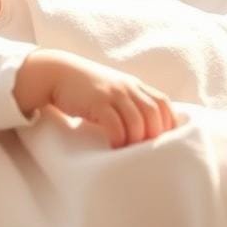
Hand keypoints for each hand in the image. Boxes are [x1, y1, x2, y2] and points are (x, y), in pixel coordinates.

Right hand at [13, 49, 176, 148]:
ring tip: (130, 153)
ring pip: (137, 120)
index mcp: (135, 85)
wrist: (59, 74)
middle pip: (153, 113)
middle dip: (154, 135)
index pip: (162, 102)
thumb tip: (145, 131)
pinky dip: (119, 137)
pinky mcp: (97, 101)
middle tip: (147, 152)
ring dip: (136, 140)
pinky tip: (114, 146)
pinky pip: (115, 123)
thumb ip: (129, 104)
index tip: (165, 141)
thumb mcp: (113, 92)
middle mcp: (128, 87)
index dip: (168, 123)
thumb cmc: (87, 89)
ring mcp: (113, 93)